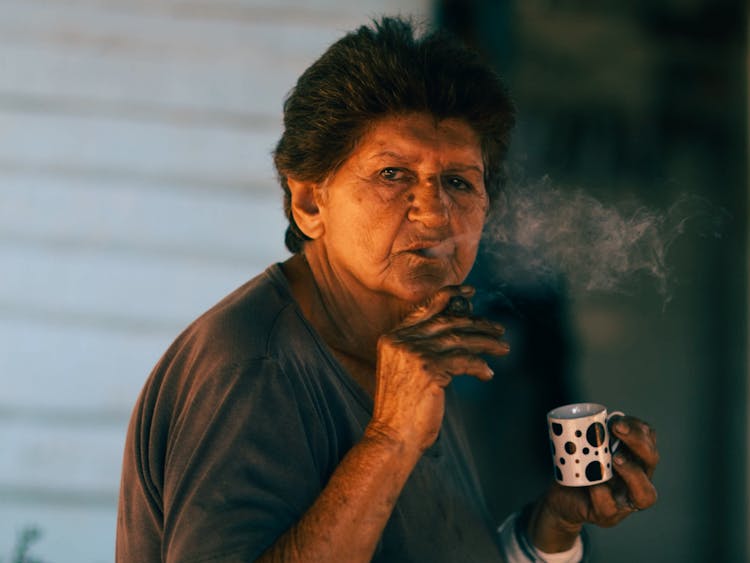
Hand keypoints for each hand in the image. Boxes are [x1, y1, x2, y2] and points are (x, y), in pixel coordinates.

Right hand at [365, 285, 508, 455]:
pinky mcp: (430, 369)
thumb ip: (422, 348)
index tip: (470, 291)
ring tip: (503, 347)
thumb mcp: (405, 371)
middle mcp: (401, 340)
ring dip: (486, 343)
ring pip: (460, 339)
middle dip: (478, 324)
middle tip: (498, 329)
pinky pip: (464, 361)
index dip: (450, 296)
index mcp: (393, 338)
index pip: (425, 309)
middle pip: (448, 322)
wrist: (392, 435)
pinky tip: (487, 373)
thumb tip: (456, 332)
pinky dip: (479, 366)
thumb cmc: (402, 408)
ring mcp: (415, 353)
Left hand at [532, 415, 658, 550]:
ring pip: (645, 494)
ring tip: (616, 459)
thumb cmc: (579, 467)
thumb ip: (593, 433)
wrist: (562, 497)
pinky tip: (594, 484)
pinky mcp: (607, 516)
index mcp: (634, 460)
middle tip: (616, 429)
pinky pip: (609, 506)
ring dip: (632, 473)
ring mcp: (625, 501)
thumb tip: (593, 419)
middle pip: (652, 461)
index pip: (648, 440)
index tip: (616, 420)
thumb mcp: (586, 446)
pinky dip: (601, 494)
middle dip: (638, 442)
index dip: (638, 428)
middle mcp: (637, 481)